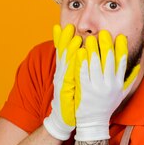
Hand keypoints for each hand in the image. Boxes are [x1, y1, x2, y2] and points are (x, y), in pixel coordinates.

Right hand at [43, 24, 81, 140]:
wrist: (64, 118)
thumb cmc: (71, 99)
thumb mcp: (73, 81)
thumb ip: (77, 69)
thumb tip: (81, 56)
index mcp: (65, 71)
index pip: (64, 52)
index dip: (64, 40)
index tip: (68, 27)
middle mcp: (62, 74)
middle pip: (63, 54)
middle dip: (65, 40)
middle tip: (69, 26)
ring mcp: (63, 82)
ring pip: (66, 62)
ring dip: (69, 50)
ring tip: (74, 37)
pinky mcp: (66, 90)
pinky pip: (70, 75)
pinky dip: (73, 65)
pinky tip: (77, 58)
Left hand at [74, 30, 139, 140]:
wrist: (94, 123)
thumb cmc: (107, 106)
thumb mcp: (121, 93)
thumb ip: (129, 79)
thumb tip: (139, 64)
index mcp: (118, 83)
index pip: (122, 63)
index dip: (122, 49)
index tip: (121, 36)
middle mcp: (109, 85)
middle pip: (109, 61)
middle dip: (107, 45)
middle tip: (104, 33)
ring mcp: (97, 88)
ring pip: (95, 65)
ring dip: (93, 50)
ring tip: (90, 39)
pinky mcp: (85, 91)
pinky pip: (83, 73)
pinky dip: (82, 62)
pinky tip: (80, 52)